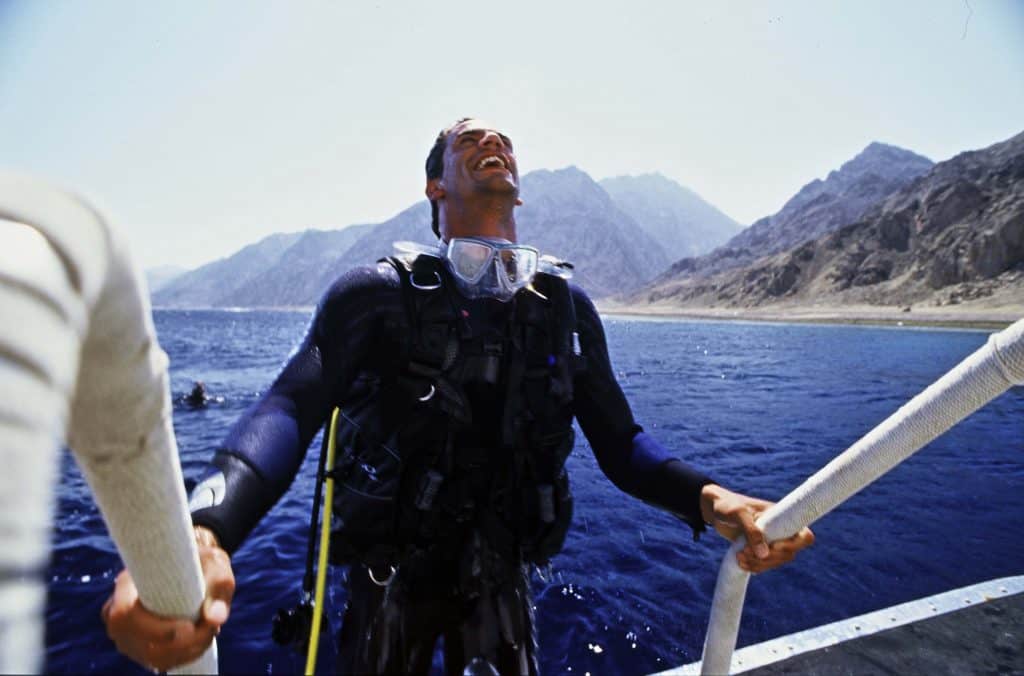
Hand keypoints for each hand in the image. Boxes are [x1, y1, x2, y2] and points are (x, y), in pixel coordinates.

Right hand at [102, 527, 234, 670]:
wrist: (194, 569)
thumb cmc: (203, 563)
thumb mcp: (214, 565)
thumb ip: (217, 586)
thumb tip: (215, 618)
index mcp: (128, 582)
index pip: (125, 614)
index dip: (156, 628)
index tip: (191, 627)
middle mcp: (117, 609)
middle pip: (138, 641)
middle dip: (179, 643)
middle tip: (210, 630)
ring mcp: (125, 632)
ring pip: (150, 655)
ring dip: (185, 652)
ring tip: (210, 633)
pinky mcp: (138, 646)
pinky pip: (157, 661)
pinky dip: (183, 656)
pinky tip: (201, 643)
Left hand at [699, 483, 813, 573]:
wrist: (715, 509)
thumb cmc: (728, 505)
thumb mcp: (738, 513)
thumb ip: (751, 530)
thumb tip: (764, 554)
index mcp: (781, 517)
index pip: (804, 535)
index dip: (794, 545)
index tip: (773, 546)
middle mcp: (780, 530)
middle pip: (789, 554)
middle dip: (770, 558)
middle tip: (747, 551)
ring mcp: (771, 541)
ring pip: (777, 562)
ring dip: (760, 564)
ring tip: (740, 557)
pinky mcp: (760, 549)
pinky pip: (765, 565)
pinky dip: (754, 567)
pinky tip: (741, 563)